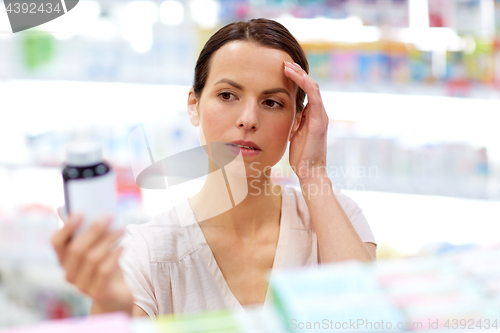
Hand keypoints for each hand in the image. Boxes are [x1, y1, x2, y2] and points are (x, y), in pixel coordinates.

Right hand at [51, 208, 133, 314]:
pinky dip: (114, 255)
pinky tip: (123, 246)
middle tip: (109, 216)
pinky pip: (104, 271)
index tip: (81, 213)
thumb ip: (85, 231)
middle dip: (93, 230)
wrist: (116, 295)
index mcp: (64, 259)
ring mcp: (81, 285)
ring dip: (108, 241)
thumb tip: (67, 208)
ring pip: (92, 258)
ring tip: (121, 230)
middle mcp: (69, 273)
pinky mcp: (97, 292)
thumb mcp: (96, 248)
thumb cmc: (105, 266)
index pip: (56, 242)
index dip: (66, 227)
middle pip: (76, 249)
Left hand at [284, 61, 328, 180]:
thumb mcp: (294, 134)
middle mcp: (319, 113)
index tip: (283, 69)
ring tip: (287, 65)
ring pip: (313, 87)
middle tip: (284, 62)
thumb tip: (285, 113)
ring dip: (300, 74)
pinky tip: (296, 76)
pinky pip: (315, 97)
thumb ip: (294, 122)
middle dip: (298, 72)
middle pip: (311, 85)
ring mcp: (321, 116)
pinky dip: (306, 84)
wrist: (310, 172)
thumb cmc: (301, 156)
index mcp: (312, 116)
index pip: (306, 91)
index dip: (296, 79)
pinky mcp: (319, 121)